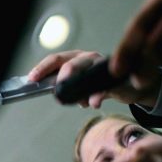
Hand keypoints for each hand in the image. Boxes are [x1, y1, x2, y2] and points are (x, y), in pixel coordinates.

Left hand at [28, 49, 159, 107]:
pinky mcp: (116, 76)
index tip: (32, 79)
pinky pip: (105, 85)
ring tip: (78, 102)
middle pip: (69, 64)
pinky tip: (93, 103)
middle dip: (61, 79)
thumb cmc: (99, 83)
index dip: (42, 68)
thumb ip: (66, 87)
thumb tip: (53, 94)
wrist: (130, 85)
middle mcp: (87, 57)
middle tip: (57, 93)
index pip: (54, 59)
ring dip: (79, 89)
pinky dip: (98, 95)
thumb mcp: (80, 84)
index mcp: (74, 57)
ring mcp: (102, 65)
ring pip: (87, 72)